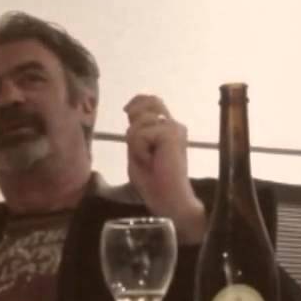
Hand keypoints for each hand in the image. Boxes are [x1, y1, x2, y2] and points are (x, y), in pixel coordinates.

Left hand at [124, 95, 204, 242]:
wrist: (168, 199)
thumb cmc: (153, 181)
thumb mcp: (138, 151)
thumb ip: (136, 131)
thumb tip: (129, 109)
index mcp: (166, 128)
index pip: (152, 101)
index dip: (137, 102)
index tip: (126, 110)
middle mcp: (173, 124)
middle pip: (146, 104)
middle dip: (135, 126)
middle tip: (143, 152)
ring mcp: (174, 127)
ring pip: (139, 123)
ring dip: (135, 145)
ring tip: (148, 160)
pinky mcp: (171, 133)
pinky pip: (140, 135)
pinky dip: (139, 151)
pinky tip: (152, 162)